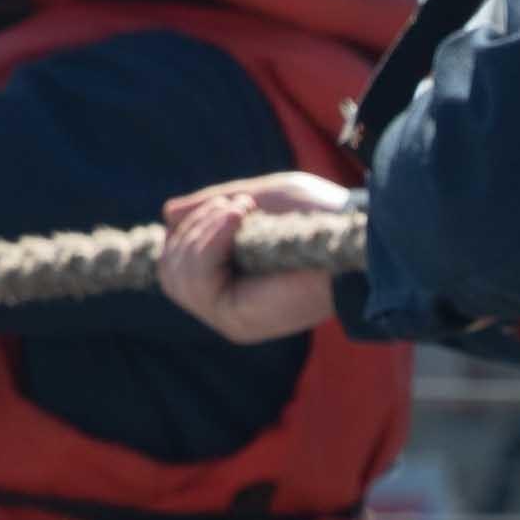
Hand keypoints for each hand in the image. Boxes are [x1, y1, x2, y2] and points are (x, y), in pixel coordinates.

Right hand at [157, 174, 362, 344]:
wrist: (352, 235)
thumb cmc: (318, 215)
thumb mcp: (257, 199)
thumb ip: (212, 208)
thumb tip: (167, 214)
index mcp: (231, 279)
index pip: (176, 264)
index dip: (187, 230)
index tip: (228, 204)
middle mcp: (226, 304)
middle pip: (170, 271)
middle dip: (194, 227)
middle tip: (238, 205)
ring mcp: (229, 316)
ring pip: (177, 276)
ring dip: (202, 230)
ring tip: (242, 209)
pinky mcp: (236, 320)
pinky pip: (197, 281)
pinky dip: (210, 241)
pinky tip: (239, 219)